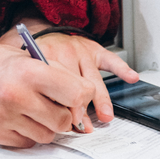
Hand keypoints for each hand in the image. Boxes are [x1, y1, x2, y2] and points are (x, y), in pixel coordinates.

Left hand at [0, 20, 138, 128]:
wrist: (43, 32)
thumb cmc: (35, 57)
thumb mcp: (29, 71)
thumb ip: (37, 91)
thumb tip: (48, 122)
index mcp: (45, 58)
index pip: (55, 86)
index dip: (61, 108)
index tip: (68, 125)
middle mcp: (64, 52)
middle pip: (74, 85)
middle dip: (80, 108)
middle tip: (84, 126)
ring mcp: (81, 50)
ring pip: (93, 78)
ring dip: (100, 99)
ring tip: (105, 116)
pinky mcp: (94, 49)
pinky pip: (110, 59)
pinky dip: (121, 68)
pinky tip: (131, 77)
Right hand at [0, 39, 95, 147]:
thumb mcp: (31, 58)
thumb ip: (59, 75)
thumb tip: (84, 96)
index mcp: (30, 72)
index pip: (76, 94)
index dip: (82, 97)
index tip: (80, 97)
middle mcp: (17, 96)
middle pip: (63, 121)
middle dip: (63, 114)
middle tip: (54, 104)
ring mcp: (5, 118)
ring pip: (47, 136)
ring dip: (46, 126)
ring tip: (34, 111)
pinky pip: (27, 144)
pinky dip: (28, 134)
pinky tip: (20, 118)